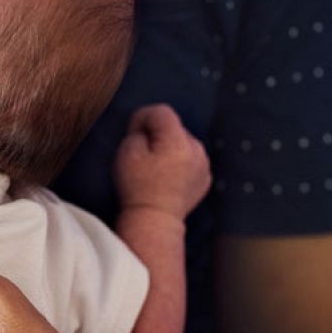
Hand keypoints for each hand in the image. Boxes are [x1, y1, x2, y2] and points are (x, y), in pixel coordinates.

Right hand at [114, 104, 210, 219]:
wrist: (154, 220)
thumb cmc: (137, 187)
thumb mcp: (127, 152)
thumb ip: (137, 131)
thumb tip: (146, 129)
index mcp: (178, 141)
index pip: (161, 112)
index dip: (143, 118)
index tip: (132, 132)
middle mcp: (196, 149)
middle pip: (174, 127)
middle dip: (158, 134)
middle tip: (142, 153)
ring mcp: (204, 165)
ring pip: (184, 143)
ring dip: (170, 148)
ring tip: (155, 167)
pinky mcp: (205, 178)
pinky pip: (191, 160)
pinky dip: (180, 163)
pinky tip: (167, 177)